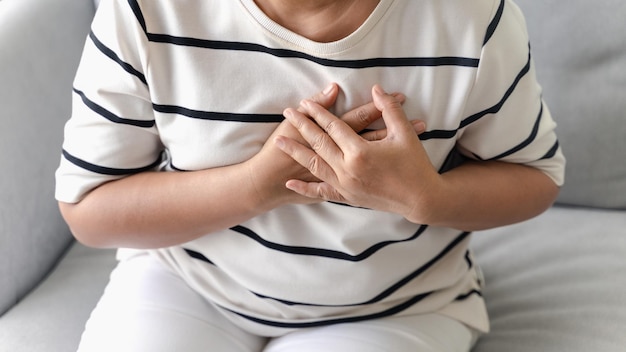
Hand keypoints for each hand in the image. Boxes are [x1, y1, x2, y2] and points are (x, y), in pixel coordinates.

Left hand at [274, 84, 437, 221]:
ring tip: (279, 142)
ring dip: (296, 152)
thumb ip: (389, 109)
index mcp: (361, 152)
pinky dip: (305, 188)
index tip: (304, 102)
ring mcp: (346, 186)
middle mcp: (348, 169)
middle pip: (319, 143)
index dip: (318, 112)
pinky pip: (322, 192)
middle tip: (287, 113)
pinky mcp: (348, 198)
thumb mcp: (405, 134)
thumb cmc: (415, 166)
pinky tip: (290, 182)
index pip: (333, 126)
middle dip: (301, 127)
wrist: (421, 200)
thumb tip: (377, 89)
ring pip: (315, 165)